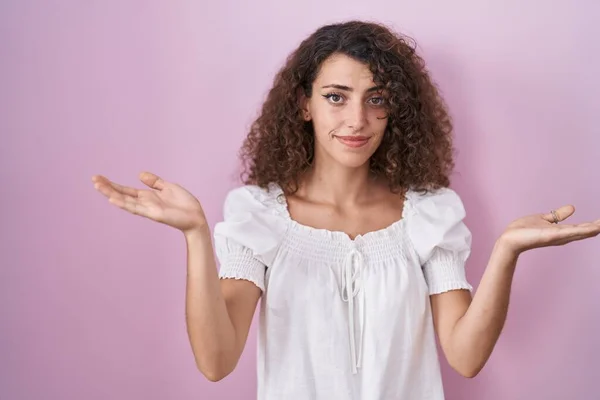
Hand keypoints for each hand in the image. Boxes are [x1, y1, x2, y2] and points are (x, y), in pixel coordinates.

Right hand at [92, 172, 206, 232]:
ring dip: (111, 194)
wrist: (196, 216)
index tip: (99, 178)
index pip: (126, 190)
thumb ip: (154, 181)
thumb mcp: (168, 187)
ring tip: (98, 186)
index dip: (113, 185)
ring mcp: (147, 209)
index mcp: (147, 196)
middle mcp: (144, 203)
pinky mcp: (153, 213)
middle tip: (94, 179)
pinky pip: (136, 208)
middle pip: (121, 194)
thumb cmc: (184, 203)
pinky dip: (124, 204)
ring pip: (125, 201)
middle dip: (107, 188)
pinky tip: (113, 199)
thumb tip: (140, 174)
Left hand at [499, 205, 599, 255]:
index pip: (582, 228)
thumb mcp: (545, 219)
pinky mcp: (552, 236)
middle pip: (585, 231)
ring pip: (581, 232)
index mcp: (561, 232)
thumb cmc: (523, 230)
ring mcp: (558, 236)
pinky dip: (583, 230)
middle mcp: (563, 236)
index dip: (594, 225)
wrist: (510, 239)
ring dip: (595, 229)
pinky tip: (594, 228)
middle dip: (598, 227)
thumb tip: (573, 208)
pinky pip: (570, 232)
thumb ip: (558, 215)